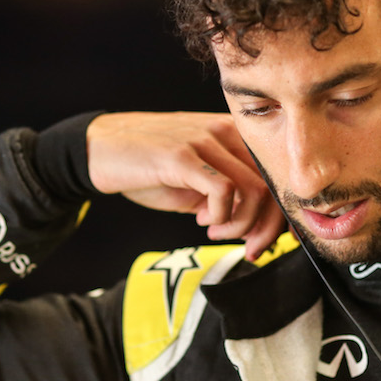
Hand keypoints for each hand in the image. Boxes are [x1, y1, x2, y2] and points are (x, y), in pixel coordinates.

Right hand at [86, 112, 284, 259]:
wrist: (100, 148)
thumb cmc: (149, 167)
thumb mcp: (196, 180)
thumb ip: (229, 195)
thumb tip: (261, 228)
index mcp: (234, 135)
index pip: (278, 176)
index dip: (280, 216)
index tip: (262, 244)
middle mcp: (226, 131)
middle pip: (273, 185)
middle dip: (266, 229)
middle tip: (248, 249)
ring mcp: (204, 140)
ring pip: (254, 190)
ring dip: (241, 225)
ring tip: (216, 232)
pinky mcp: (182, 155)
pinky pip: (224, 190)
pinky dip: (221, 216)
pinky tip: (203, 221)